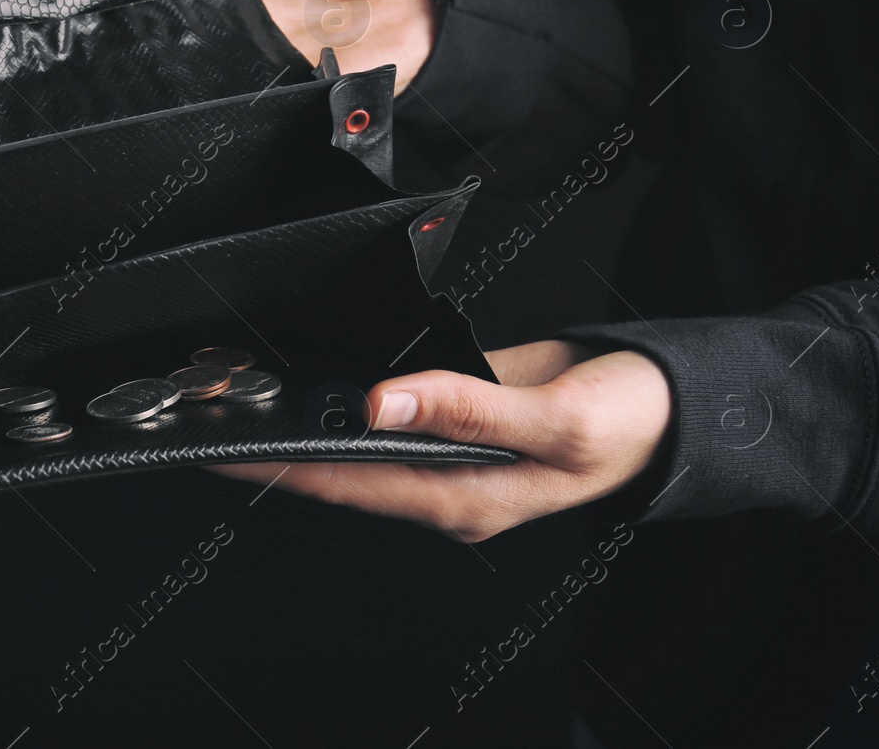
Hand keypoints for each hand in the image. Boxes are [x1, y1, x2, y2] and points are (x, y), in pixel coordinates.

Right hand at [139, 0, 435, 95]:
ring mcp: (250, 60)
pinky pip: (236, 107)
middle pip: (171, 30)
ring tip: (169, 63)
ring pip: (196, 73)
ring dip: (185, 72)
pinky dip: (224, 104)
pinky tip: (210, 96)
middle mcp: (230, 16)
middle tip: (133, 27)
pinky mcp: (273, 99)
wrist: (430, 6)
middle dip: (153, 31)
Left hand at [211, 341, 672, 540]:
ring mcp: (446, 453)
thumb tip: (380, 403)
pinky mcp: (452, 419)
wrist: (671, 402)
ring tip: (239, 398)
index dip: (279, 468)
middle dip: (272, 449)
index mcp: (465, 499)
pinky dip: (341, 400)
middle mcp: (445, 484)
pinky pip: (384, 412)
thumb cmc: (632, 424)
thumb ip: (468, 410)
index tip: (221, 451)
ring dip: (301, 424)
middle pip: (337, 472)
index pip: (348, 485)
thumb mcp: (559, 420)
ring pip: (355, 444)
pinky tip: (308, 380)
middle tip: (207, 416)